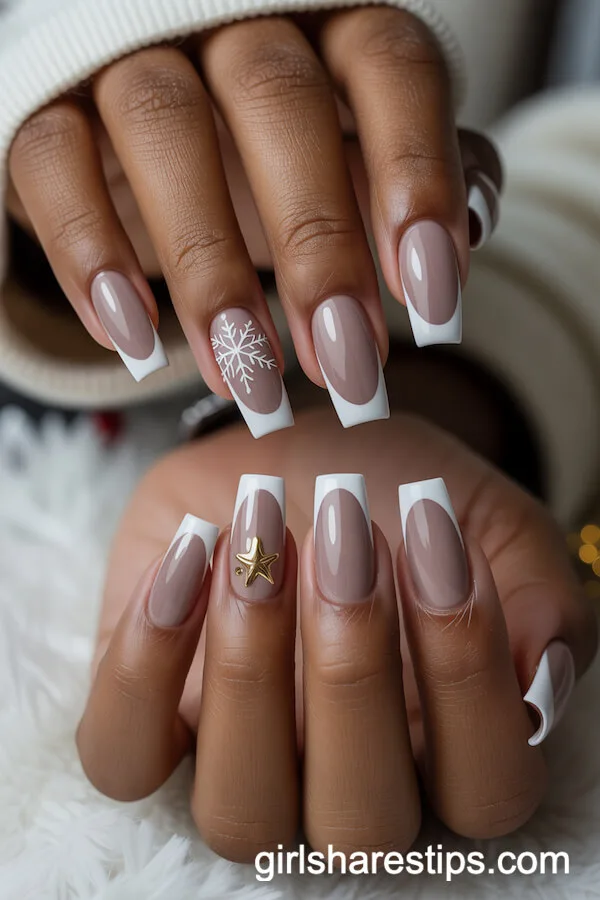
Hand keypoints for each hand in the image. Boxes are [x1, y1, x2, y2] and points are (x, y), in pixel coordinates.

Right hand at [6, 9, 498, 432]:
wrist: (143, 148)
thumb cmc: (268, 161)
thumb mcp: (349, 165)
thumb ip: (408, 183)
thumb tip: (464, 234)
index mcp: (326, 28)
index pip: (387, 68)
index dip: (416, 179)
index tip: (430, 305)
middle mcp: (229, 25)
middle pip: (276, 100)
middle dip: (316, 246)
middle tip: (346, 369)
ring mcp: (132, 57)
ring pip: (163, 130)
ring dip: (208, 270)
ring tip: (248, 381)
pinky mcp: (50, 109)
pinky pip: (56, 164)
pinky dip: (90, 256)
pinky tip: (133, 339)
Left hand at [76, 410, 595, 861]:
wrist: (298, 454)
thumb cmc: (398, 493)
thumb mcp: (485, 516)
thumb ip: (538, 589)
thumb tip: (543, 675)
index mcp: (446, 746)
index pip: (487, 787)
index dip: (466, 673)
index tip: (435, 534)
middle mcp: (345, 780)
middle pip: (361, 821)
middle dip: (354, 668)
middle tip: (345, 525)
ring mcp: (241, 762)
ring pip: (240, 811)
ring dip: (251, 669)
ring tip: (259, 540)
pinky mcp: (150, 722)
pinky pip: (125, 752)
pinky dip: (146, 663)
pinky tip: (192, 554)